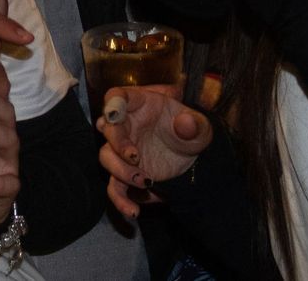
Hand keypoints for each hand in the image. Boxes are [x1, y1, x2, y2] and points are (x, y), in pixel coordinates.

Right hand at [95, 85, 211, 219]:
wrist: (193, 159)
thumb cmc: (192, 133)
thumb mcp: (200, 127)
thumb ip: (194, 124)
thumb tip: (185, 123)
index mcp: (140, 105)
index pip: (118, 96)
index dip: (113, 103)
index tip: (114, 115)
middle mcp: (125, 126)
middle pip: (107, 128)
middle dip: (117, 143)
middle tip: (135, 156)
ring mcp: (122, 151)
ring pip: (106, 158)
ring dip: (120, 171)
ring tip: (145, 181)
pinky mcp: (126, 175)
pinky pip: (115, 188)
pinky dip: (120, 200)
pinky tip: (133, 212)